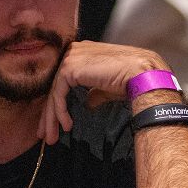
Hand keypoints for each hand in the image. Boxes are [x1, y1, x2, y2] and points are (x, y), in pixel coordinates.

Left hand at [39, 41, 165, 143]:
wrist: (142, 76)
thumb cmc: (130, 80)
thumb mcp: (107, 87)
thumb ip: (94, 92)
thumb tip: (88, 103)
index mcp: (83, 52)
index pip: (62, 80)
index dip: (57, 103)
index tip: (54, 123)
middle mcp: (74, 52)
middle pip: (55, 85)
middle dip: (49, 113)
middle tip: (46, 133)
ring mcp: (70, 58)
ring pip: (54, 92)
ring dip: (52, 117)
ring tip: (52, 136)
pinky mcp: (70, 68)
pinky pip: (58, 94)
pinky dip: (60, 112)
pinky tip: (66, 125)